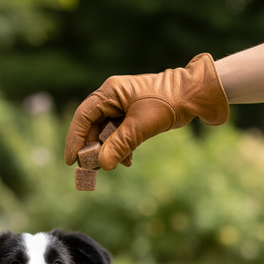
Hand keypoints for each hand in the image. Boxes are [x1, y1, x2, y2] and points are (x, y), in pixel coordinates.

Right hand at [64, 53, 228, 170]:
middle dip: (92, 149)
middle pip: (94, 126)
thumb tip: (102, 165)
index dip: (75, 140)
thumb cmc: (166, 104)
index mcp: (109, 93)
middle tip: (89, 171)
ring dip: (109, 150)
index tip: (70, 161)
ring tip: (111, 167)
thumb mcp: (140, 127)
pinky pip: (121, 133)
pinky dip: (122, 147)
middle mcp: (113, 97)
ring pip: (108, 131)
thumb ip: (120, 145)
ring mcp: (124, 105)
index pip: (83, 117)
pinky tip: (127, 160)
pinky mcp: (135, 114)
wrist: (193, 96)